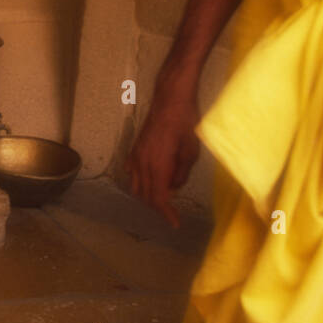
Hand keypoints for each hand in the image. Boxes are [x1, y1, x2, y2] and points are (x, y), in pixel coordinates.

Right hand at [123, 75, 200, 227]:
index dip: (166, 213)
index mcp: (157, 165)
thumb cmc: (185, 122)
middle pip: (146, 195)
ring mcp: (136, 156)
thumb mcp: (191, 150)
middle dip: (158, 206)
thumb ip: (182, 172)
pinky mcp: (134, 149)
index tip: (175, 223)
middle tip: (172, 211)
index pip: (158, 197)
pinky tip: (149, 180)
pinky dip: (139, 182)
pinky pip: (131, 173)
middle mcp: (142, 163)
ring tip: (162, 197)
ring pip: (136, 186)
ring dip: (148, 195)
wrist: (170, 99)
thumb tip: (174, 186)